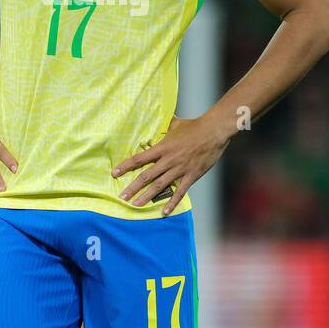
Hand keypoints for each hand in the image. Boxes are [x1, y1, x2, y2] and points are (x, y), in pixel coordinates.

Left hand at [112, 114, 231, 215]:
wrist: (213, 131)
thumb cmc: (194, 126)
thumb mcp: (175, 123)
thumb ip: (164, 124)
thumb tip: (157, 116)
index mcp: (162, 147)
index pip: (140, 158)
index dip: (126, 166)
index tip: (115, 173)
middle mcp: (168, 160)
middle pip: (146, 176)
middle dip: (133, 187)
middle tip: (122, 197)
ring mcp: (180, 169)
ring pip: (160, 186)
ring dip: (147, 196)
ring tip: (136, 205)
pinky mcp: (191, 176)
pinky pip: (179, 191)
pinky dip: (172, 202)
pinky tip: (164, 211)